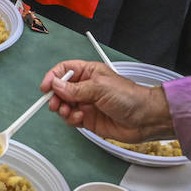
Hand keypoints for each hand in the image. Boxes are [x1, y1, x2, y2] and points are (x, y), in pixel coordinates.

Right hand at [43, 60, 176, 143]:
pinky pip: (71, 118)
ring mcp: (86, 103)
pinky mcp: (88, 119)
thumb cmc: (129, 97)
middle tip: (55, 104)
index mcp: (89, 72)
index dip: (53, 77)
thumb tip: (56, 85)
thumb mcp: (100, 87)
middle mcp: (86, 87)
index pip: (64, 71)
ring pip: (64, 105)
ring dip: (63, 109)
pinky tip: (79, 118)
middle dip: (55, 96)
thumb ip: (76, 88)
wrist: (144, 119)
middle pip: (60, 89)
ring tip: (69, 112)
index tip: (46, 87)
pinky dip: (71, 119)